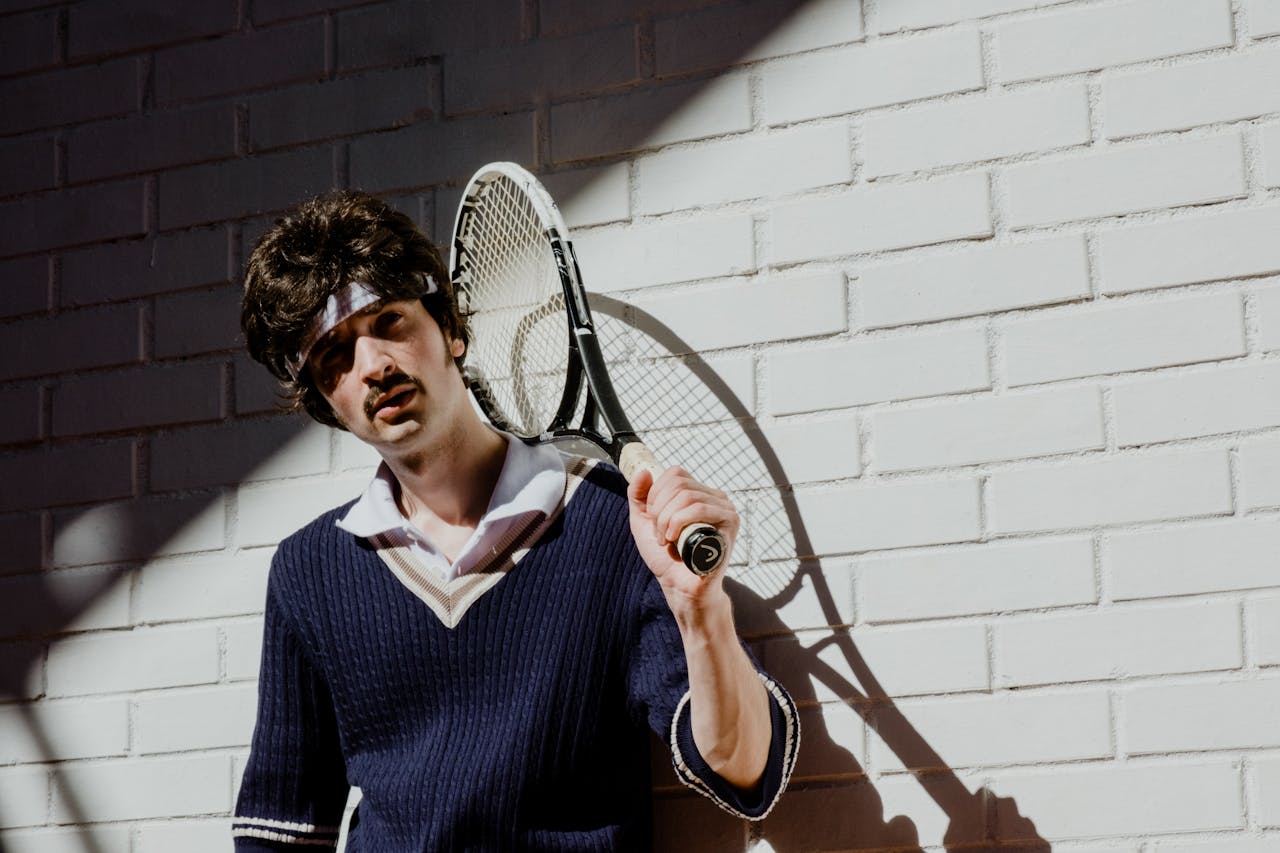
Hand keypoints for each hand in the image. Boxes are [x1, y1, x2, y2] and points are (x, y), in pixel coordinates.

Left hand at [626, 466, 739, 607]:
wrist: (681, 587)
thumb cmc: (666, 558)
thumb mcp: (644, 522)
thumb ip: (639, 496)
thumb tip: (645, 472)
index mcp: (699, 493)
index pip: (675, 474)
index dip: (656, 493)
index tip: (653, 519)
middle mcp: (715, 497)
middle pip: (679, 484)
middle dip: (659, 510)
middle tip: (659, 534)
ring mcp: (725, 509)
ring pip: (687, 496)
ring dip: (667, 520)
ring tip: (666, 540)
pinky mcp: (730, 523)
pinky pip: (700, 509)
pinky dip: (679, 523)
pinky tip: (674, 541)